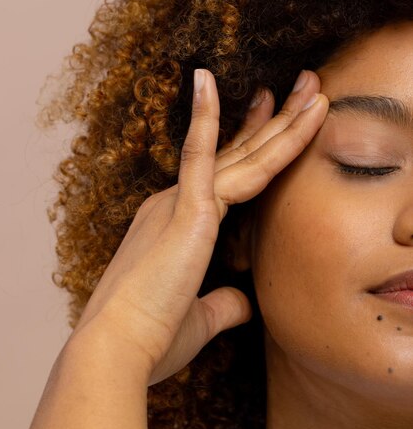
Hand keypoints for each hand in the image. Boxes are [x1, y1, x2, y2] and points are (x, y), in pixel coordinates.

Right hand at [69, 68, 327, 384]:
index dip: (253, 142)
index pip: (226, 174)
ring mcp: (182, 202)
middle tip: (305, 86)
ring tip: (310, 81)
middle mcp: (177, 203)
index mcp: (179, 224)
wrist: (118, 350)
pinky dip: (209, 118)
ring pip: (243, 153)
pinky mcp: (185, 210)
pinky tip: (208, 79)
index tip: (273, 114)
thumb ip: (223, 304)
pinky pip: (205, 155)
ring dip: (281, 117)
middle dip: (278, 119)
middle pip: (240, 154)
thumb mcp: (200, 318)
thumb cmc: (151, 337)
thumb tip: (243, 303)